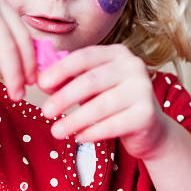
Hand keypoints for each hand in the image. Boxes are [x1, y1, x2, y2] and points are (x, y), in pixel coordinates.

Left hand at [39, 44, 168, 160]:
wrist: (149, 128)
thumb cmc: (114, 103)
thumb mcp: (91, 88)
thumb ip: (69, 81)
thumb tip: (42, 82)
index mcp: (118, 53)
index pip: (84, 57)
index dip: (61, 69)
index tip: (41, 84)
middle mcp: (134, 67)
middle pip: (91, 81)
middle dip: (64, 97)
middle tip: (45, 112)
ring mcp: (143, 90)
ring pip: (101, 105)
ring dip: (74, 120)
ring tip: (56, 131)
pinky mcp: (147, 115)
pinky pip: (112, 125)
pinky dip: (92, 132)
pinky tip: (78, 137)